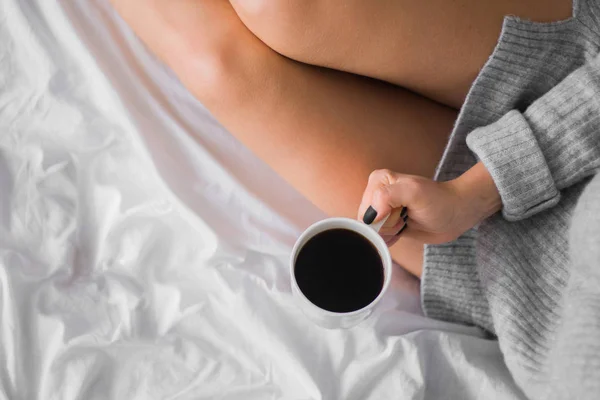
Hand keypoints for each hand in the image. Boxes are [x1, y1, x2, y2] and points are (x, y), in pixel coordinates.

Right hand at [358, 162, 501, 245]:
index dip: (382, 218)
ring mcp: (382, 210)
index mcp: (378, 180)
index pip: (366, 210)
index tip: (401, 213)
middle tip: (405, 218)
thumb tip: (370, 216)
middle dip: (386, 226)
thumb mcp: (414, 192)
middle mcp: (376, 193)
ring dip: (390, 233)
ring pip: (373, 232)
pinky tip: (404, 230)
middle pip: (367, 223)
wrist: (456, 214)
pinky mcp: (388, 223)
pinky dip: (391, 239)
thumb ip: (387, 196)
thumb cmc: (438, 200)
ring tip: (406, 223)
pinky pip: (379, 238)